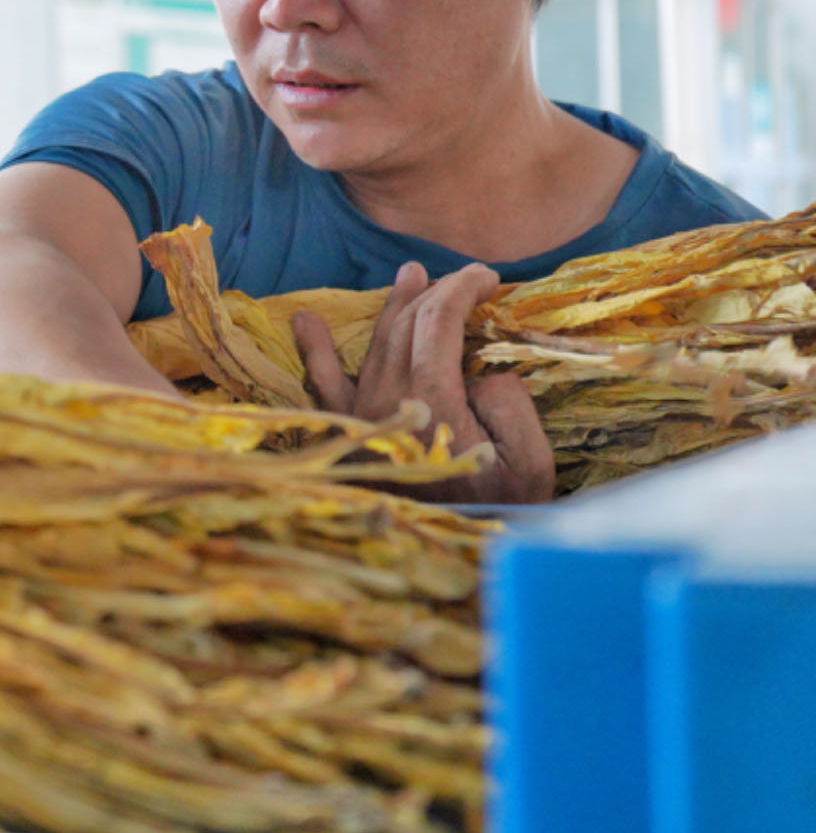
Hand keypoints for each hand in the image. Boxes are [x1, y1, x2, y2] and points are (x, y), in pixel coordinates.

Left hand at [292, 262, 554, 503]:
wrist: (457, 557)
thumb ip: (509, 403)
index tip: (489, 277)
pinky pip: (325, 383)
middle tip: (463, 280)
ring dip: (393, 306)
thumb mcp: (529, 459)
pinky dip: (315, 350)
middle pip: (407, 325)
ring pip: (375, 344)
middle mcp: (388, 399)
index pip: (438, 322)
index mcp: (433, 400)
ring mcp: (363, 414)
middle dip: (437, 293)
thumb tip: (481, 371)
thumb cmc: (500, 510)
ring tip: (411, 275)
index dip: (461, 289)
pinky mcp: (350, 432)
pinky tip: (304, 320)